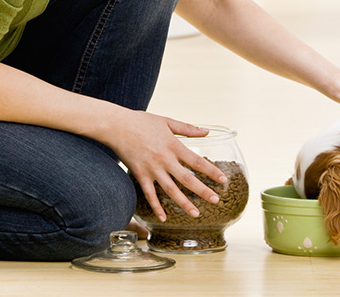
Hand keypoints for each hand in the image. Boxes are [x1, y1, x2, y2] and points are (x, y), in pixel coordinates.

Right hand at [104, 111, 226, 221]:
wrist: (116, 126)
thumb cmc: (142, 121)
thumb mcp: (167, 121)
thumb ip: (188, 128)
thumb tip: (207, 131)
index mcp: (174, 145)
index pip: (197, 162)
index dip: (211, 171)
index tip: (223, 180)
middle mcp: (165, 159)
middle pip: (187, 179)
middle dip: (203, 191)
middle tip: (216, 200)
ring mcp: (152, 169)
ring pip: (171, 190)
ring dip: (184, 203)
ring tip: (196, 214)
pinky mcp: (140, 175)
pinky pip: (149, 194)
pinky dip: (156, 207)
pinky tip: (164, 218)